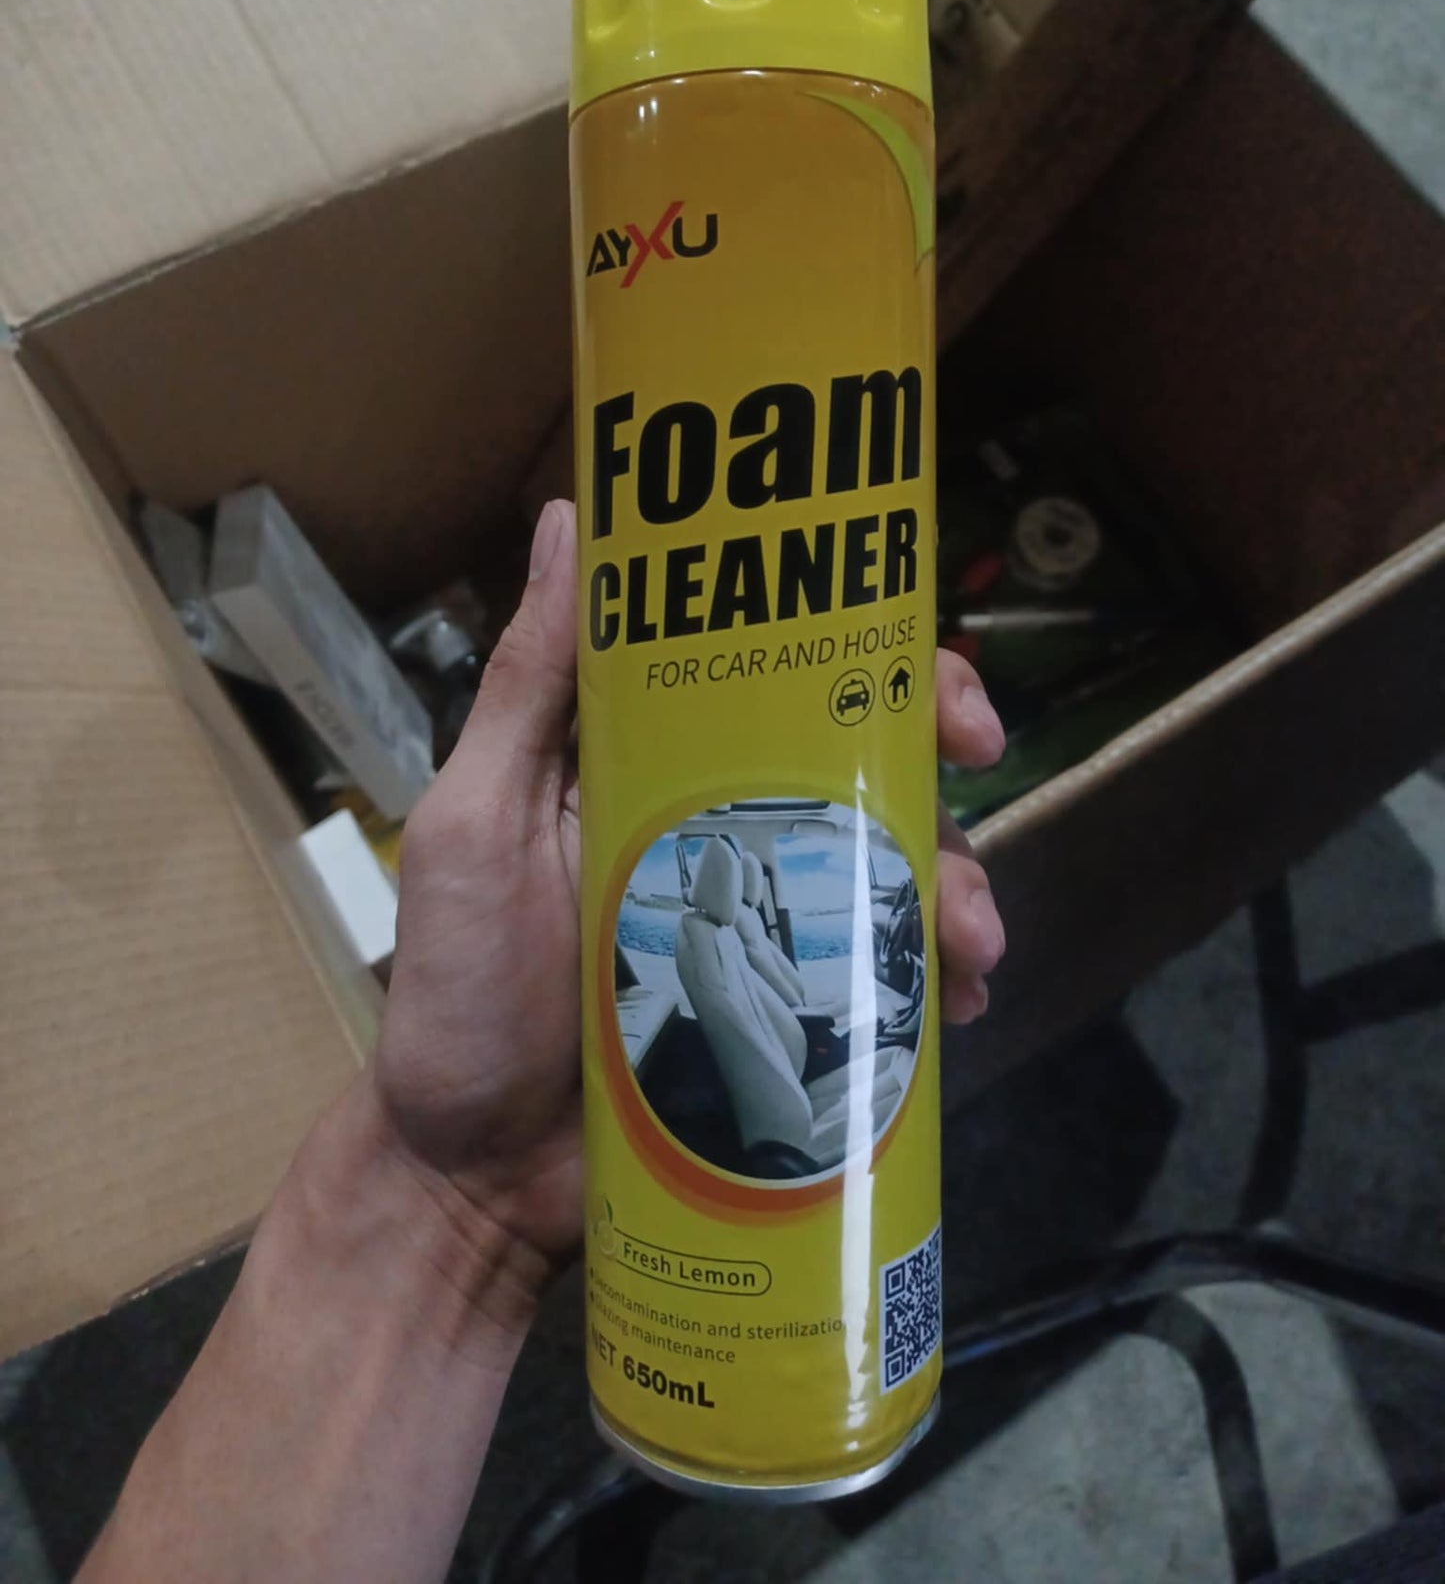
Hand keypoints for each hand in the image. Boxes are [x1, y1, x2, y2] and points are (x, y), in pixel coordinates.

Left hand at [374, 499, 1007, 1283]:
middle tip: (977, 771)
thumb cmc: (462, 992)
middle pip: (854, 762)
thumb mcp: (475, 824)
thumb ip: (527, 686)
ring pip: (889, 869)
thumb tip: (569, 516)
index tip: (910, 660)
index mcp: (652, 766)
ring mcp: (765, 929)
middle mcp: (721, 829)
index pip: (767, 671)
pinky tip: (956, 1008)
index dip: (853, 646)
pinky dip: (934, 982)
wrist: (473, 1182)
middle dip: (932, 754)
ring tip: (968, 941)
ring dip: (953, 882)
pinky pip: (885, 978)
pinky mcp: (792, 1018)